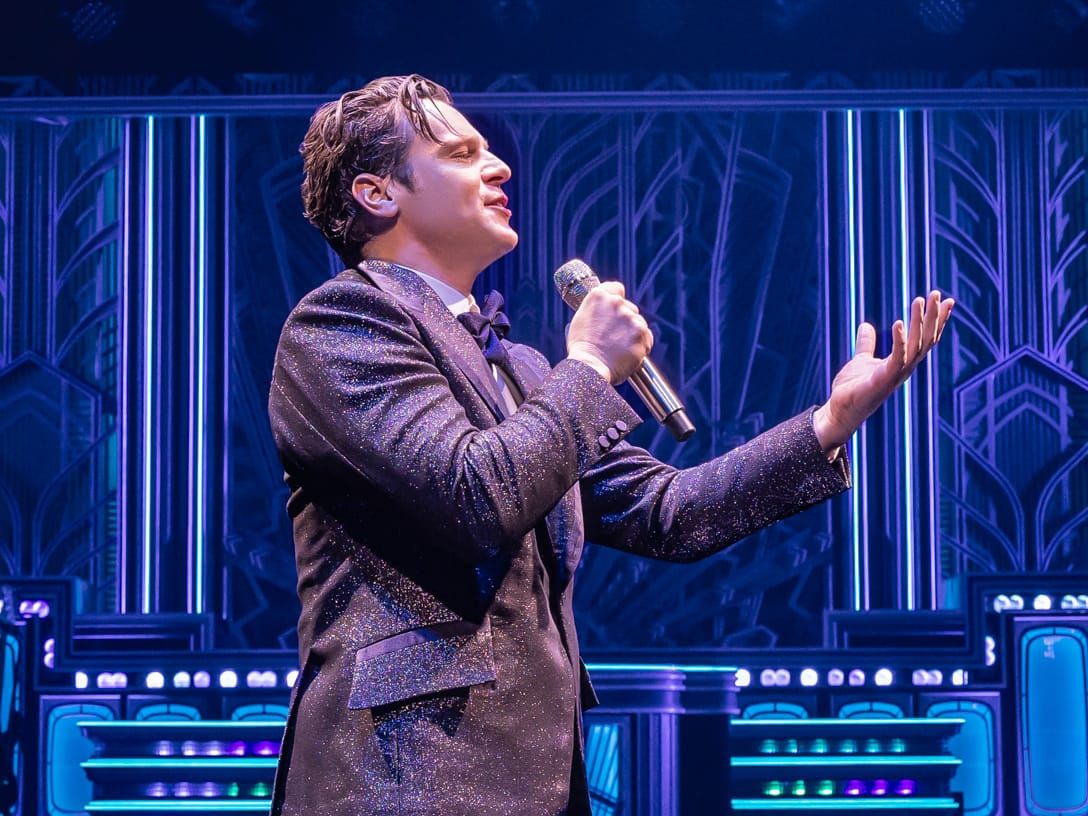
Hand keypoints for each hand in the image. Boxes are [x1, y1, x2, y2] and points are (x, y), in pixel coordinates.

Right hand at [566, 281, 653, 384]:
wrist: (590, 367)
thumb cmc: (582, 349)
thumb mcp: (581, 320)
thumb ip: (595, 310)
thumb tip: (603, 311)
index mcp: (598, 296)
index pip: (617, 289)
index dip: (617, 298)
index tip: (615, 309)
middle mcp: (615, 302)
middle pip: (629, 307)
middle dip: (625, 321)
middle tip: (614, 337)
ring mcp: (630, 316)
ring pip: (638, 323)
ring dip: (633, 334)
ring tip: (619, 349)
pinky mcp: (641, 332)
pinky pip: (646, 337)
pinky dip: (641, 345)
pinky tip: (628, 353)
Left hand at [814, 290, 953, 451]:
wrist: (840, 412)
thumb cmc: (853, 390)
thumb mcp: (861, 360)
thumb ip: (866, 344)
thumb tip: (866, 325)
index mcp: (903, 363)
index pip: (926, 339)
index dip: (937, 321)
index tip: (947, 301)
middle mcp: (904, 368)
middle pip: (926, 339)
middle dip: (933, 316)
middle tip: (937, 293)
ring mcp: (895, 375)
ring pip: (916, 346)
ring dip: (919, 323)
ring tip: (919, 300)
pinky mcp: (882, 380)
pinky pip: (896, 358)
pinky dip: (899, 341)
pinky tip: (898, 322)